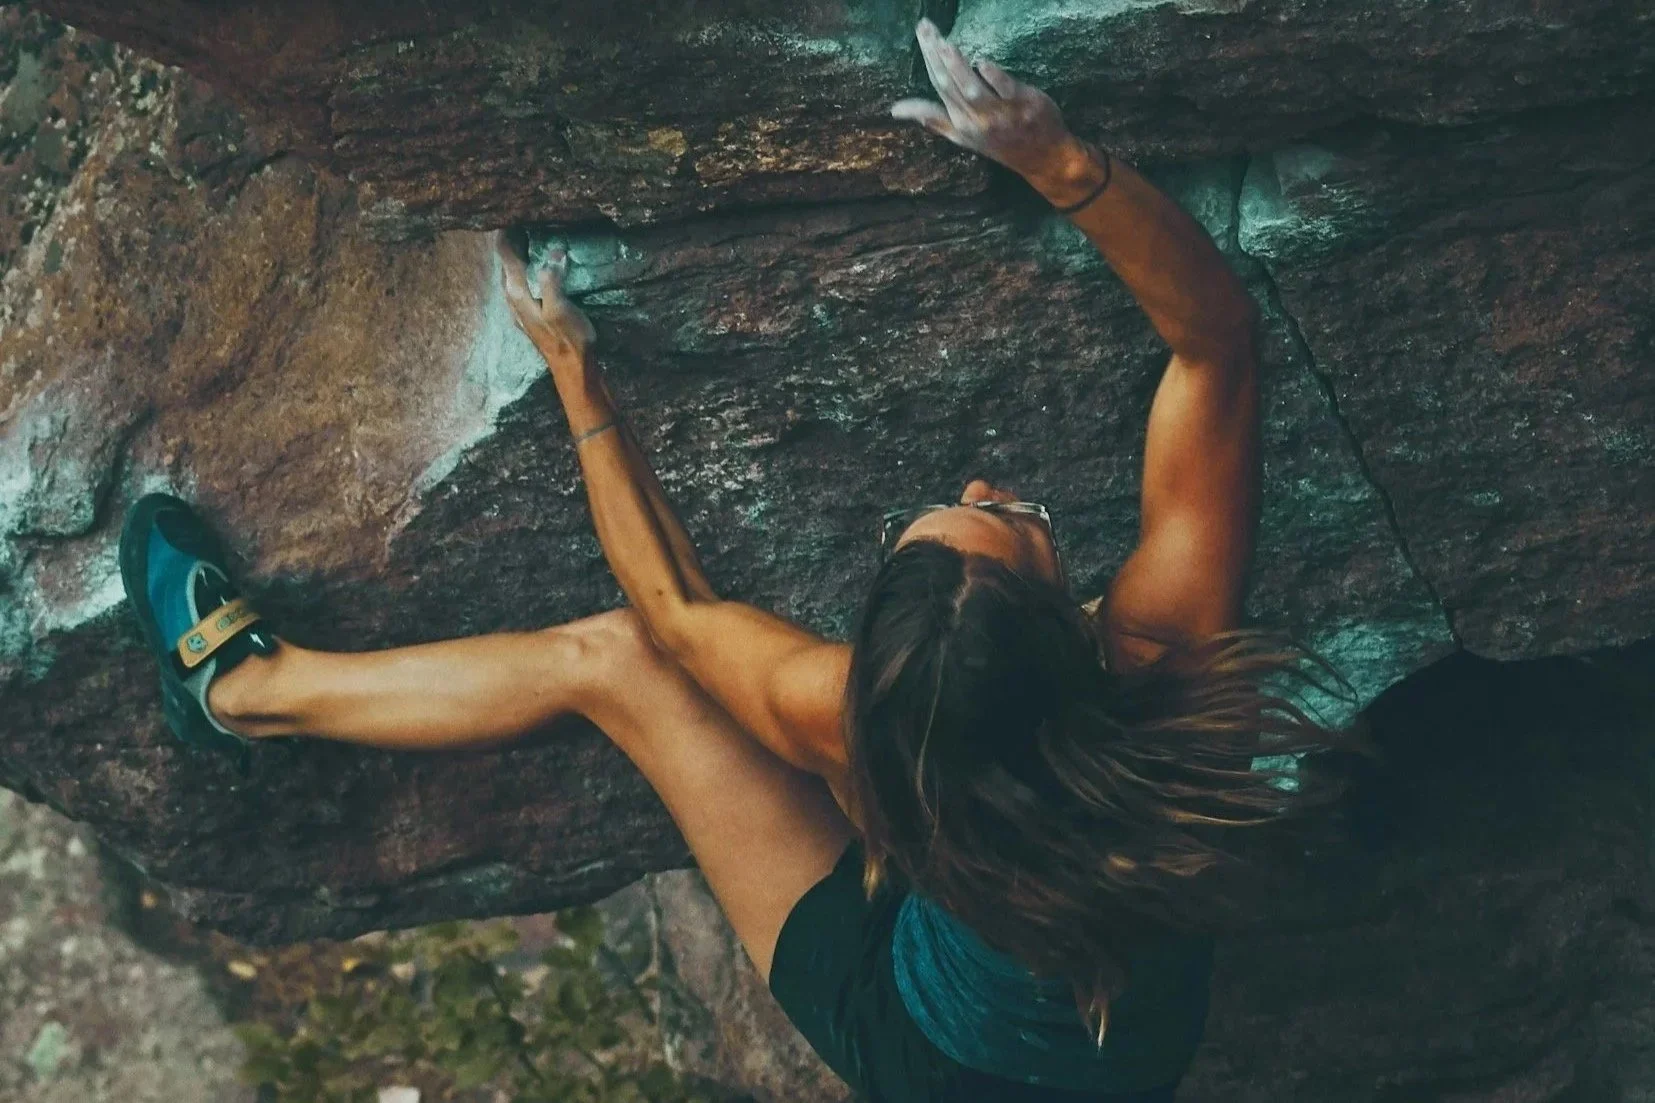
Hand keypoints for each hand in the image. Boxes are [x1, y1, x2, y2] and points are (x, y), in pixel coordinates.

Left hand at [496, 231, 595, 362]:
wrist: (572, 369)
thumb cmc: (568, 338)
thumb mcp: (560, 308)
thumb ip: (551, 279)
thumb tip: (553, 253)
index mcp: (517, 292)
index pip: (506, 254)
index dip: (509, 232)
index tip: (516, 213)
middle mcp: (512, 297)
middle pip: (506, 261)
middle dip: (514, 240)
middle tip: (526, 220)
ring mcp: (519, 307)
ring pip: (513, 272)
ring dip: (520, 254)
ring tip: (531, 237)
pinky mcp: (529, 313)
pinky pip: (523, 282)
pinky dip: (527, 269)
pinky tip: (538, 266)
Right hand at [890, 18, 1082, 184]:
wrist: (1043, 158)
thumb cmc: (1002, 144)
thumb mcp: (962, 136)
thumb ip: (932, 118)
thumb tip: (895, 109)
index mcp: (960, 123)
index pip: (939, 85)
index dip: (928, 58)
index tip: (921, 33)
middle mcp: (976, 120)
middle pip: (950, 84)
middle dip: (935, 55)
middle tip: (925, 27)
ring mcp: (1000, 115)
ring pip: (973, 89)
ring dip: (957, 67)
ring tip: (944, 44)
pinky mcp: (1023, 106)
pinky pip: (1006, 91)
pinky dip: (994, 78)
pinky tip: (982, 62)